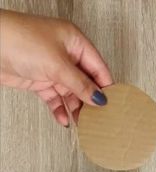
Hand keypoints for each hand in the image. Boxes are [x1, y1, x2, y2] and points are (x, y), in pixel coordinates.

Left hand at [0, 9, 112, 125]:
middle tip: (98, 117)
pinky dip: (59, 109)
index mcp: (74, 42)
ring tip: (83, 123)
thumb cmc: (20, 40)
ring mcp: (52, 68)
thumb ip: (80, 84)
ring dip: (75, 108)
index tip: (112, 103)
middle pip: (85, 82)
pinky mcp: (39, 80)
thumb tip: (99, 98)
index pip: (98, 67)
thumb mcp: (58, 65)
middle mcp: (65, 54)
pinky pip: (54, 98)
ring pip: (70, 92)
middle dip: (90, 100)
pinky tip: (64, 119)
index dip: (105, 86)